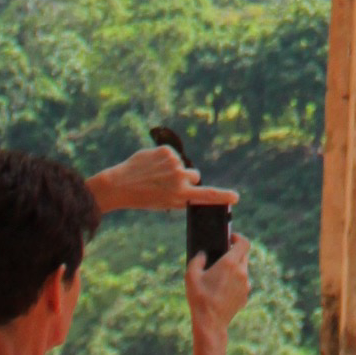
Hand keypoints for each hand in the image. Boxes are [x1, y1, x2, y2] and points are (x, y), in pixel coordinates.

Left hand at [90, 143, 237, 215]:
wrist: (119, 185)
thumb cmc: (142, 198)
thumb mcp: (164, 203)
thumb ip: (181, 196)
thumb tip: (194, 185)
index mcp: (180, 196)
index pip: (207, 196)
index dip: (223, 196)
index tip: (235, 197)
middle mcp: (180, 179)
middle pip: (195, 176)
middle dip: (187, 179)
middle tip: (167, 184)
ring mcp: (173, 163)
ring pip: (182, 166)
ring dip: (173, 169)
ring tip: (154, 176)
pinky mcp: (166, 151)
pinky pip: (172, 155)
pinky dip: (163, 159)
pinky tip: (150, 166)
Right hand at [186, 239, 253, 331]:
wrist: (210, 323)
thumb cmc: (200, 298)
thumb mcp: (191, 275)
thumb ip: (197, 260)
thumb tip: (202, 255)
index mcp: (230, 263)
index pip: (244, 243)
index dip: (238, 237)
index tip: (230, 238)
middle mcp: (242, 273)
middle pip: (244, 256)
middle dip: (234, 254)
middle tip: (222, 258)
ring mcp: (245, 286)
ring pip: (243, 271)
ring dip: (234, 270)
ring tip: (219, 277)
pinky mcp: (245, 297)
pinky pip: (242, 285)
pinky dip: (235, 283)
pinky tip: (222, 291)